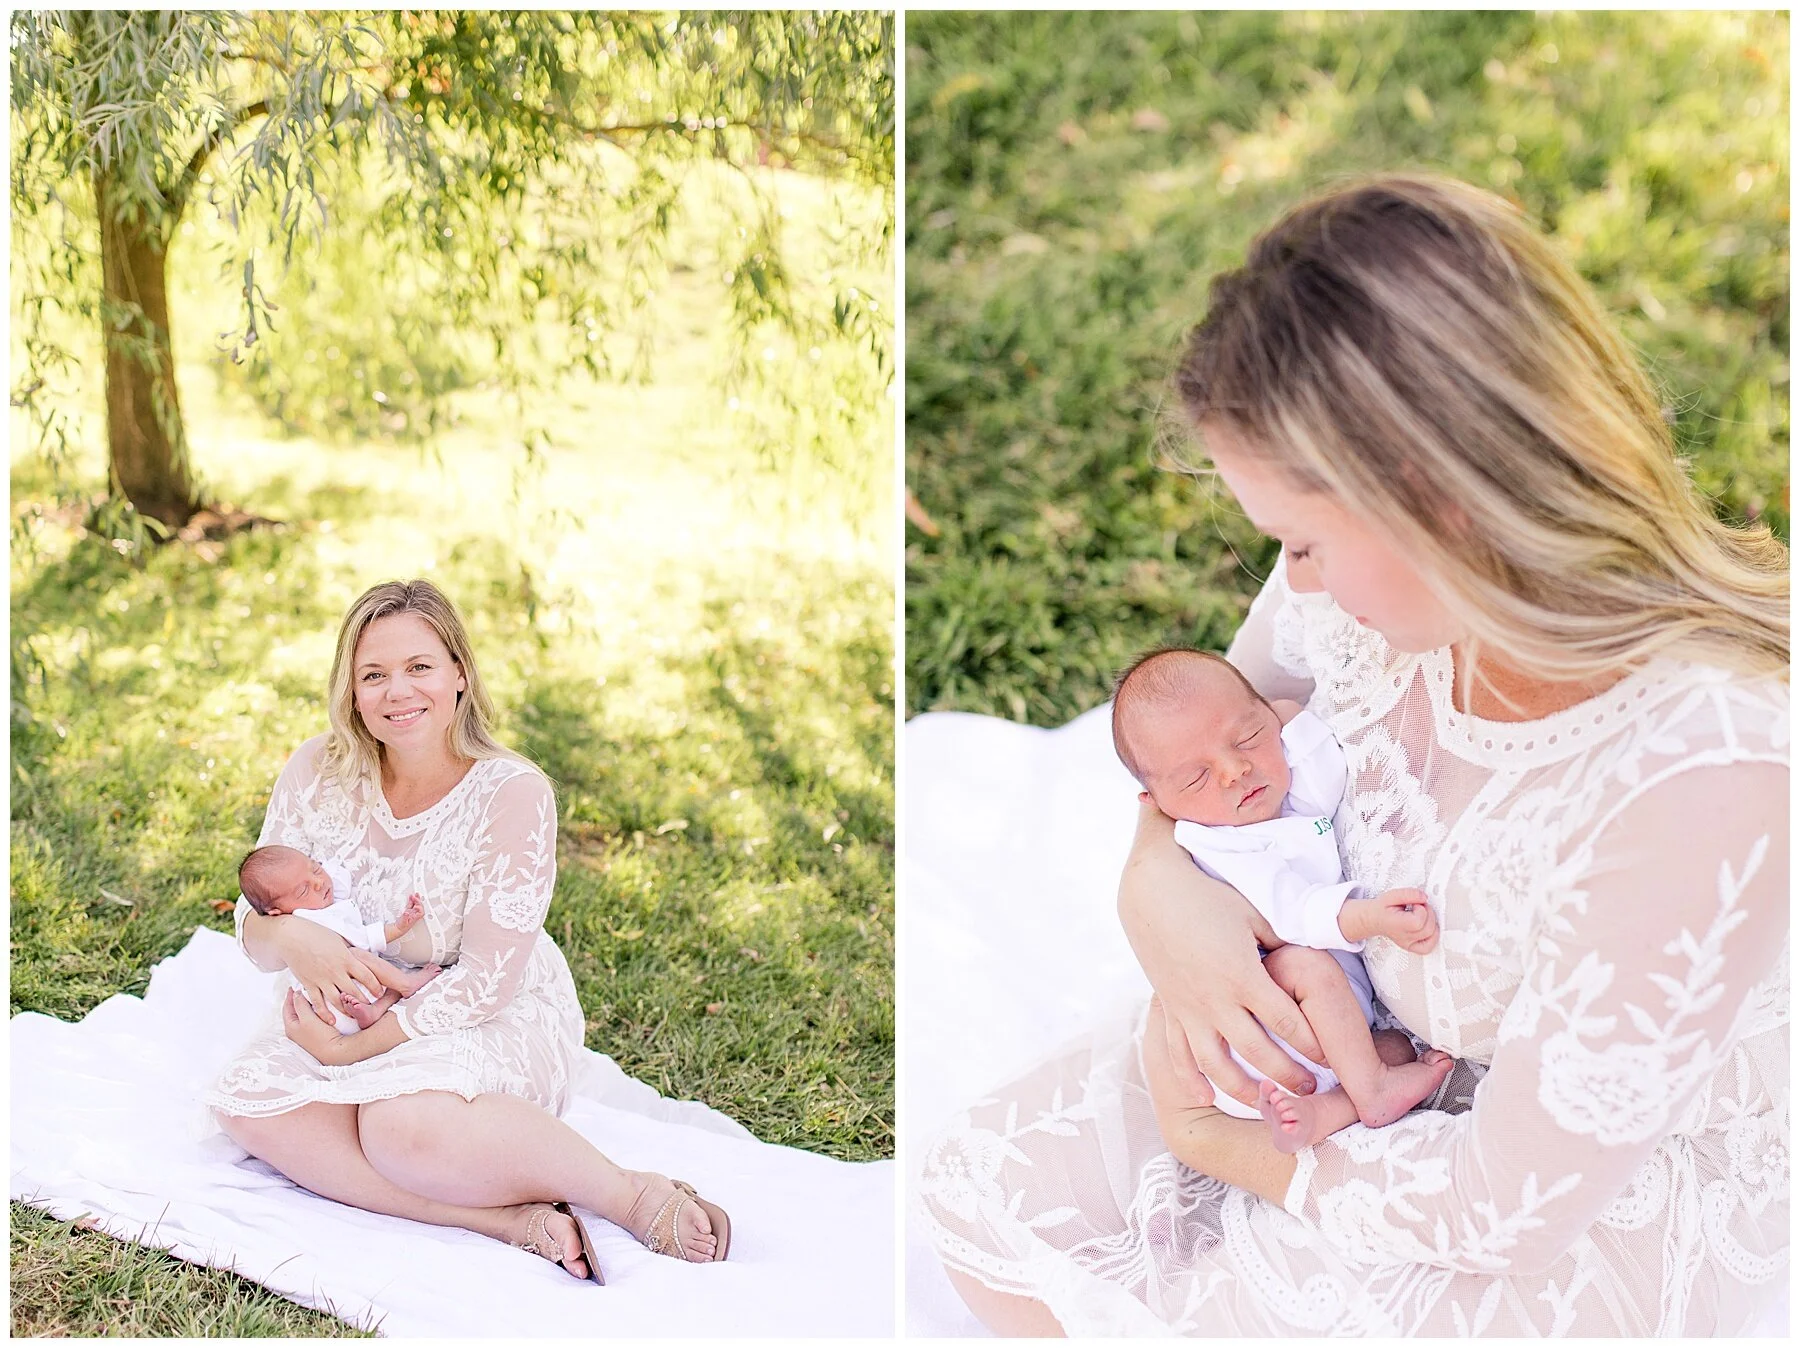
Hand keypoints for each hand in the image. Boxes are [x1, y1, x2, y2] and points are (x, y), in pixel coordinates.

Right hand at [256, 913, 390, 1025]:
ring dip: (347, 1009)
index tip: (380, 993)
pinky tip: (331, 1021)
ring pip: (337, 1000)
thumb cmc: (316, 934)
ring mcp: (321, 979)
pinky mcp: (308, 984)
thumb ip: (350, 951)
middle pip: (354, 991)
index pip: (367, 976)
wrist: (291, 937)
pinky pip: (318, 1002)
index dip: (375, 986)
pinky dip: (324, 1013)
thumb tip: (363, 955)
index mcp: (346, 958)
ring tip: (354, 1015)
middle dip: (364, 1002)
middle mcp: (335, 971)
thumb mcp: (339, 939)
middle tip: (371, 1009)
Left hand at [282, 988, 347, 1064]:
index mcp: (290, 1027)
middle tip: (304, 988)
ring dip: (307, 1004)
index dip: (290, 995)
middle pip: (294, 1011)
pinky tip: (321, 1006)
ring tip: (313, 995)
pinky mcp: (316, 1034)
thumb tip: (296, 994)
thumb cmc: (320, 1037)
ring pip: (304, 1014)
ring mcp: (306, 1033)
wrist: (336, 1052)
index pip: (286, 1007)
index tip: (294, 985)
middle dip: (298, 999)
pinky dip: (314, 1010)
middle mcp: (296, 1031)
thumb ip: (300, 1004)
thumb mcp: (307, 1018)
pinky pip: (312, 1018)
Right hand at [398, 892, 423, 930]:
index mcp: (415, 918)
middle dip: (418, 901)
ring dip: (416, 899)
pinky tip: (410, 897)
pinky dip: (411, 901)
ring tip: (415, 894)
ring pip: (415, 904)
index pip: (421, 912)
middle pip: (419, 907)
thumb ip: (405, 917)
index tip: (416, 905)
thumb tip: (407, 913)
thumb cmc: (401, 927)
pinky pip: (411, 905)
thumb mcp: (402, 922)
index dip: (420, 907)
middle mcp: (414, 914)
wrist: (397, 928)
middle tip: (415, 896)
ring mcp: (411, 912)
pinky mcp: (408, 911)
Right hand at [1118, 797, 1324, 1108]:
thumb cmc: (1209, 895)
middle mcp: (1215, 1000)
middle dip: (1287, 1076)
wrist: (1151, 890)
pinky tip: (1205, 1097)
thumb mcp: (1253, 914)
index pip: (1286, 1023)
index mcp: (1243, 975)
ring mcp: (1188, 1008)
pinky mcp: (1170, 1008)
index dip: (1312, 1045)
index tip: (1332, 1060)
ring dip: (1242, 1089)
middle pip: (1257, 1052)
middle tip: (1311, 1091)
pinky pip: (1177, 1053)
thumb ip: (1282, 943)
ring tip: (1265, 1102)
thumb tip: (1313, 959)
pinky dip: (1190, 1078)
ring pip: (1216, 1064)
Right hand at [1344, 887, 1437, 953]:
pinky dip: (1433, 937)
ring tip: (1422, 915)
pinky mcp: (1412, 946)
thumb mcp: (1391, 895)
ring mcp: (1408, 944)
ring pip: (1431, 936)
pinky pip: (1428, 947)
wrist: (1375, 919)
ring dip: (1432, 922)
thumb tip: (1424, 897)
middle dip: (1428, 913)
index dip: (1421, 909)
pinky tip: (1428, 927)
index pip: (1418, 922)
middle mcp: (1403, 937)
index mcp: (1396, 925)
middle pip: (1428, 929)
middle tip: (1419, 906)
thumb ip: (1408, 894)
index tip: (1416, 904)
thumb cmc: (1382, 909)